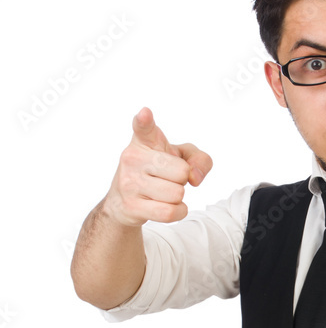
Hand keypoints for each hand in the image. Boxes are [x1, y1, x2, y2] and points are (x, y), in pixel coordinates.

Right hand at [103, 106, 212, 226]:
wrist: (124, 202)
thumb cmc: (158, 173)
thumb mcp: (181, 158)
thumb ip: (199, 159)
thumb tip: (194, 177)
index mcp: (144, 141)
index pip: (143, 128)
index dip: (144, 120)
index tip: (144, 114)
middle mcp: (133, 158)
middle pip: (181, 172)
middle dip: (182, 179)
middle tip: (168, 178)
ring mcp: (129, 182)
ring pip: (176, 194)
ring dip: (178, 197)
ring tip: (164, 192)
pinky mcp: (131, 206)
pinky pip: (169, 212)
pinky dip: (178, 212)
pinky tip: (168, 206)